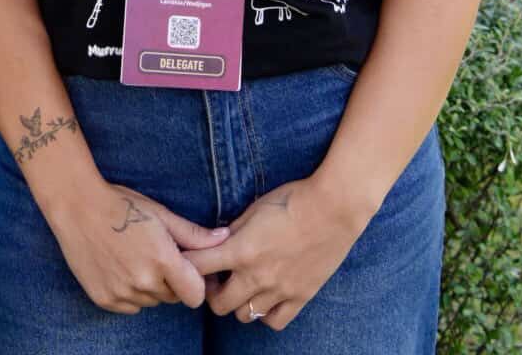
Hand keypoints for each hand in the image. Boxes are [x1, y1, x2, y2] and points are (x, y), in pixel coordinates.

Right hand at [47, 179, 231, 314]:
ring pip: (151, 301)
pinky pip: (130, 305)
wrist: (77, 207)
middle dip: (171, 280)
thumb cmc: (122, 204)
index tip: (186, 268)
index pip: (195, 295)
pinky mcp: (105, 300)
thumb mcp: (161, 214)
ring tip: (135, 257)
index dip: (195, 283)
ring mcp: (122, 293)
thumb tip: (224, 238)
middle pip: (172, 297)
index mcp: (162, 260)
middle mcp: (143, 282)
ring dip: (150, 286)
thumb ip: (193, 234)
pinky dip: (130, 292)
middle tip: (156, 254)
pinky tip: (120, 266)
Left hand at [181, 174, 369, 330]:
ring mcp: (279, 290)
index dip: (188, 264)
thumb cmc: (292, 200)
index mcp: (241, 250)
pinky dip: (265, 314)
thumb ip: (233, 230)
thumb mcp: (255, 208)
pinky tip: (266, 296)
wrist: (333, 208)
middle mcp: (257, 276)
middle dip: (212, 291)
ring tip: (243, 285)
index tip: (191, 259)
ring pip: (244, 316)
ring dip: (238, 302)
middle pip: (218, 304)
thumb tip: (215, 241)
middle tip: (218, 277)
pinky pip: (274, 322)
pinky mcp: (300, 297)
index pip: (197, 267)